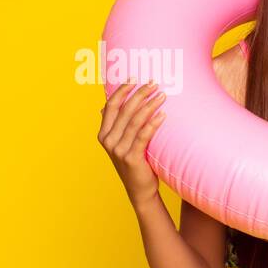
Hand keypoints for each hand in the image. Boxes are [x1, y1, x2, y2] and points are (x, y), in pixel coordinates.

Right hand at [98, 78, 168, 209]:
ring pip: (135, 120)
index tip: (134, 78)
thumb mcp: (120, 143)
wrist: (139, 190)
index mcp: (103, 134)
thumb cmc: (134, 162)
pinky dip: (153, 123)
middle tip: (154, 83)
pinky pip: (143, 135)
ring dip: (150, 105)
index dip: (121, 90)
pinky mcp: (131, 158)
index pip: (110, 106)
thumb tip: (104, 106)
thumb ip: (114, 126)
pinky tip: (163, 115)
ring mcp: (118, 150)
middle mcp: (108, 141)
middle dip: (139, 93)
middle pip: (124, 110)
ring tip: (162, 95)